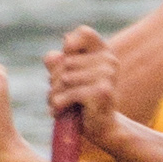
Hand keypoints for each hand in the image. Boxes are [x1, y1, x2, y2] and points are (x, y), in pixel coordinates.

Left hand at [40, 24, 122, 142]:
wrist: (101, 128)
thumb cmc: (81, 101)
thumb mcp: (66, 79)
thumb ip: (57, 64)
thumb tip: (53, 57)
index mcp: (103, 52)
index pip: (84, 33)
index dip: (70, 45)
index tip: (66, 60)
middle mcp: (109, 60)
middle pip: (66, 61)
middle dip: (55, 80)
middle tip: (60, 93)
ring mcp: (108, 75)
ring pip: (66, 78)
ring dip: (55, 93)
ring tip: (60, 104)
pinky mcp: (102, 91)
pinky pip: (70, 93)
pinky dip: (60, 104)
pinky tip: (60, 111)